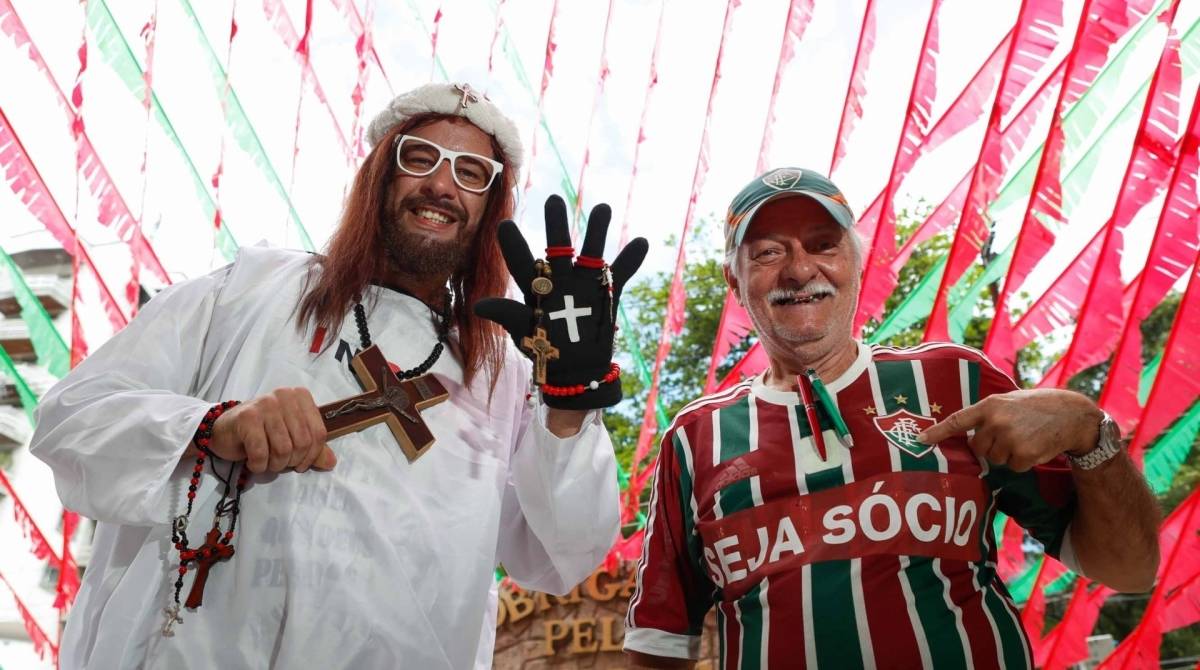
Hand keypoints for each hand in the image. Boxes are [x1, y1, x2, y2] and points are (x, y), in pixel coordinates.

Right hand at [208, 387, 335, 473]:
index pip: (318, 433)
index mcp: (300, 396)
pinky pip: (261, 452)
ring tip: (266, 462)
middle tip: (279, 463)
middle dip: (292, 461)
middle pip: (302, 442)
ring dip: (275, 464)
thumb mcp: (291, 437)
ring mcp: (265, 404)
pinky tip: (253, 462)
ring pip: (283, 449)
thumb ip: (312, 448)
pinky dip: (258, 464)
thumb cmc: (261, 432)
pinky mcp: (247, 418)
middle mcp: (284, 395)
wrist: (224, 429)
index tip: (301, 464)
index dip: (312, 455)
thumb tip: (331, 463)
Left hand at [474, 195, 647, 408]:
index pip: (520, 260)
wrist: (576, 369)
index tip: (503, 224)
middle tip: (554, 200)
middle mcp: (559, 278)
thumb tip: (478, 305)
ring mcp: (584, 283)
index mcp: (535, 287)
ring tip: (601, 208)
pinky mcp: (606, 292)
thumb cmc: (544, 351)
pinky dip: (631, 259)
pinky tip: (641, 242)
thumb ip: (507, 314)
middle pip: (557, 245)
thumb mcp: (524, 333)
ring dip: (597, 230)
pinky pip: (621, 272)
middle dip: (556, 224)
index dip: (512, 243)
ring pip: (591, 250)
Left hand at [917, 388, 1103, 471]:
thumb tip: (968, 435)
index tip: (920, 440)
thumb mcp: (1008, 401)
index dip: (938, 432)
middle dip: (991, 446)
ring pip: (996, 459)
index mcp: (989, 406)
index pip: (957, 420)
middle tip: (1011, 435)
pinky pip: (1013, 467)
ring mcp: (1009, 439)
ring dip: (1009, 454)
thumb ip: (987, 414)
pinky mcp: (1023, 454)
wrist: (1071, 414)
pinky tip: (1035, 447)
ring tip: (1026, 438)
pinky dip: (1023, 462)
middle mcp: (995, 422)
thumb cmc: (1036, 406)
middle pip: (978, 448)